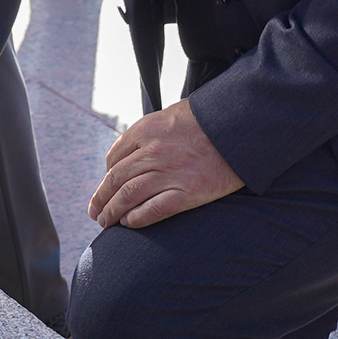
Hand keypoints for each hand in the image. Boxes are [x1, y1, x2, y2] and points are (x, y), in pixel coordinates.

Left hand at [90, 99, 243, 228]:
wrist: (242, 126)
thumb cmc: (209, 119)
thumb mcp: (171, 115)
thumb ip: (150, 132)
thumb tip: (134, 151)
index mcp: (145, 130)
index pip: (114, 158)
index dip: (107, 176)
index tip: (105, 188)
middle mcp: (152, 152)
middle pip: (116, 180)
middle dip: (102, 199)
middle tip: (95, 212)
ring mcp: (169, 173)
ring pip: (129, 197)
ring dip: (113, 212)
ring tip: (106, 222)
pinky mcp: (188, 193)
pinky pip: (153, 210)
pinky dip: (137, 219)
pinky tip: (129, 224)